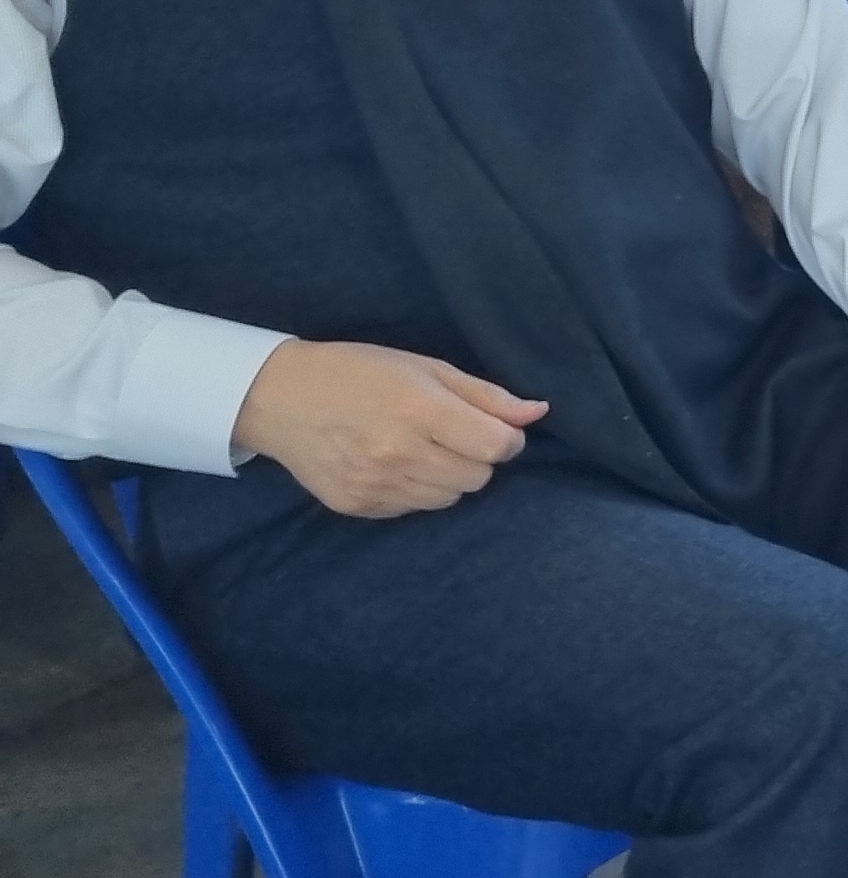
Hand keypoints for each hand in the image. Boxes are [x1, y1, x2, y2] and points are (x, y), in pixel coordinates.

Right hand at [229, 339, 543, 518]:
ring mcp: (375, 485)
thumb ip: (486, 396)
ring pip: (449, 498)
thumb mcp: (426, 368)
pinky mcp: (356, 506)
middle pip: (479, 477)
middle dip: (478, 457)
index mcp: (420, 411)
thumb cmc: (359, 372)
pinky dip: (415, 490)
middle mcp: (398, 453)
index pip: (497, 447)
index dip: (507, 439)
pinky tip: (392, 463)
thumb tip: (538, 413)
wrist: (279, 397)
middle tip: (452, 434)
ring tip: (420, 447)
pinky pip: (412, 509)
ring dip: (449, 477)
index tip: (496, 428)